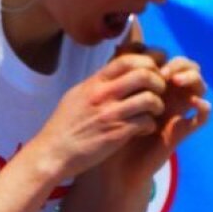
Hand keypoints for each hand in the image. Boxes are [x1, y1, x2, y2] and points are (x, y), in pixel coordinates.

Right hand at [31, 53, 167, 179]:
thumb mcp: (77, 95)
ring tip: (154, 111)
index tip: (151, 72)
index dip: (146, 61)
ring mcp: (110, 114)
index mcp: (94, 82)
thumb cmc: (64, 125)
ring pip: (149, 99)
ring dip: (158, 105)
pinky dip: (150, 125)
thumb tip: (114, 71)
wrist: (53, 152)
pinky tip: (144, 128)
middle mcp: (103, 94)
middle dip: (158, 81)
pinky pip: (146, 122)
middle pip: (143, 74)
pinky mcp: (116, 134)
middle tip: (159, 91)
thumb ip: (97, 82)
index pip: (127, 59)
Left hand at [100, 56, 210, 190]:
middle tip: (164, 71)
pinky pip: (201, 118)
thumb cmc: (110, 128)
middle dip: (180, 64)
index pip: (169, 58)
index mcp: (154, 85)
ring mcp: (177, 112)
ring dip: (192, 80)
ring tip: (176, 81)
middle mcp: (169, 96)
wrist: (111, 165)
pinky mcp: (180, 131)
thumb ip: (118, 71)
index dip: (162, 54)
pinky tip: (196, 104)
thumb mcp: (113, 96)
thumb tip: (116, 42)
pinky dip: (204, 109)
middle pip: (188, 69)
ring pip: (199, 88)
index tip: (146, 56)